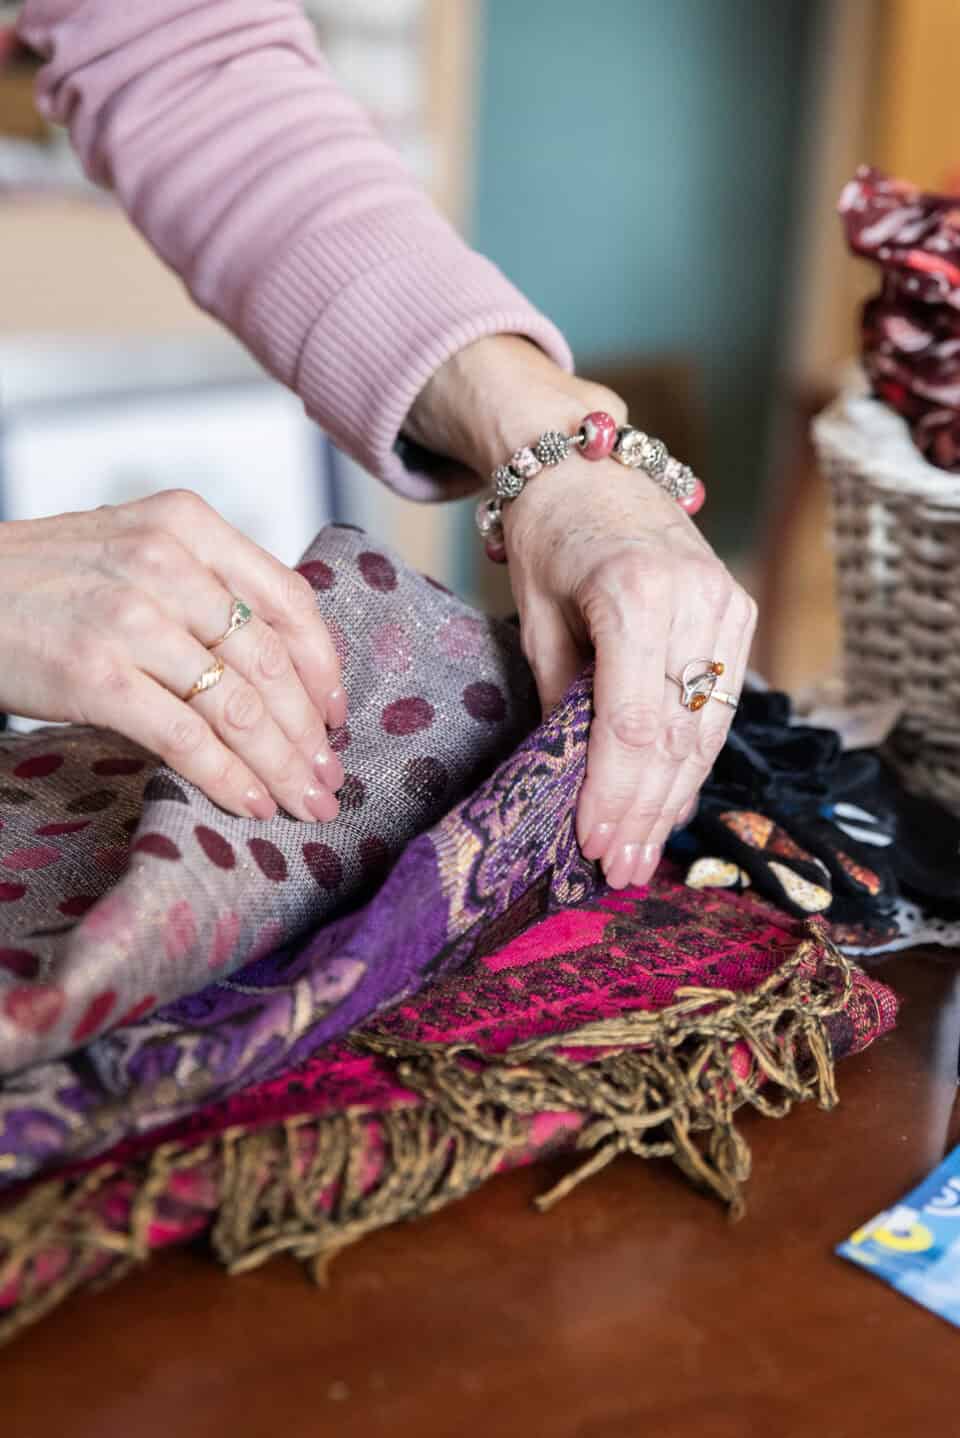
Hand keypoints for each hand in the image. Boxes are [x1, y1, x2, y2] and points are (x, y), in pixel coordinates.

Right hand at [0, 490, 345, 820]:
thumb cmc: (43, 584)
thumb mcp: (131, 552)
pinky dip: (226, 777)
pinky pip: (186, 736)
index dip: (324, 666)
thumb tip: (281, 669)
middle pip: (271, 659)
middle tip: (328, 776)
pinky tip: (248, 803)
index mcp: (187, 525)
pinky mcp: (97, 674)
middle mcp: (167, 561)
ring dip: (279, 763)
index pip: (288, 598)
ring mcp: (131, 617)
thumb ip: (203, 587)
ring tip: (302, 800)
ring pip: (237, 703)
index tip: (337, 714)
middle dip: (309, 731)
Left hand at [407, 337, 757, 886]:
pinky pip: (717, 704)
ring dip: (673, 798)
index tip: (594, 844)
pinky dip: (693, 759)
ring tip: (643, 855)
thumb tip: (570, 780)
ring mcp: (727, 604)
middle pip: (674, 734)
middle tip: (619, 870)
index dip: (615, 792)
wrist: (592, 466)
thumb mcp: (536, 618)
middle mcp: (694, 598)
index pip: (631, 721)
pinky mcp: (740, 612)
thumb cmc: (551, 538)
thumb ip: (559, 697)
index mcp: (634, 592)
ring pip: (705, 728)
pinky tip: (671, 805)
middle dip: (644, 810)